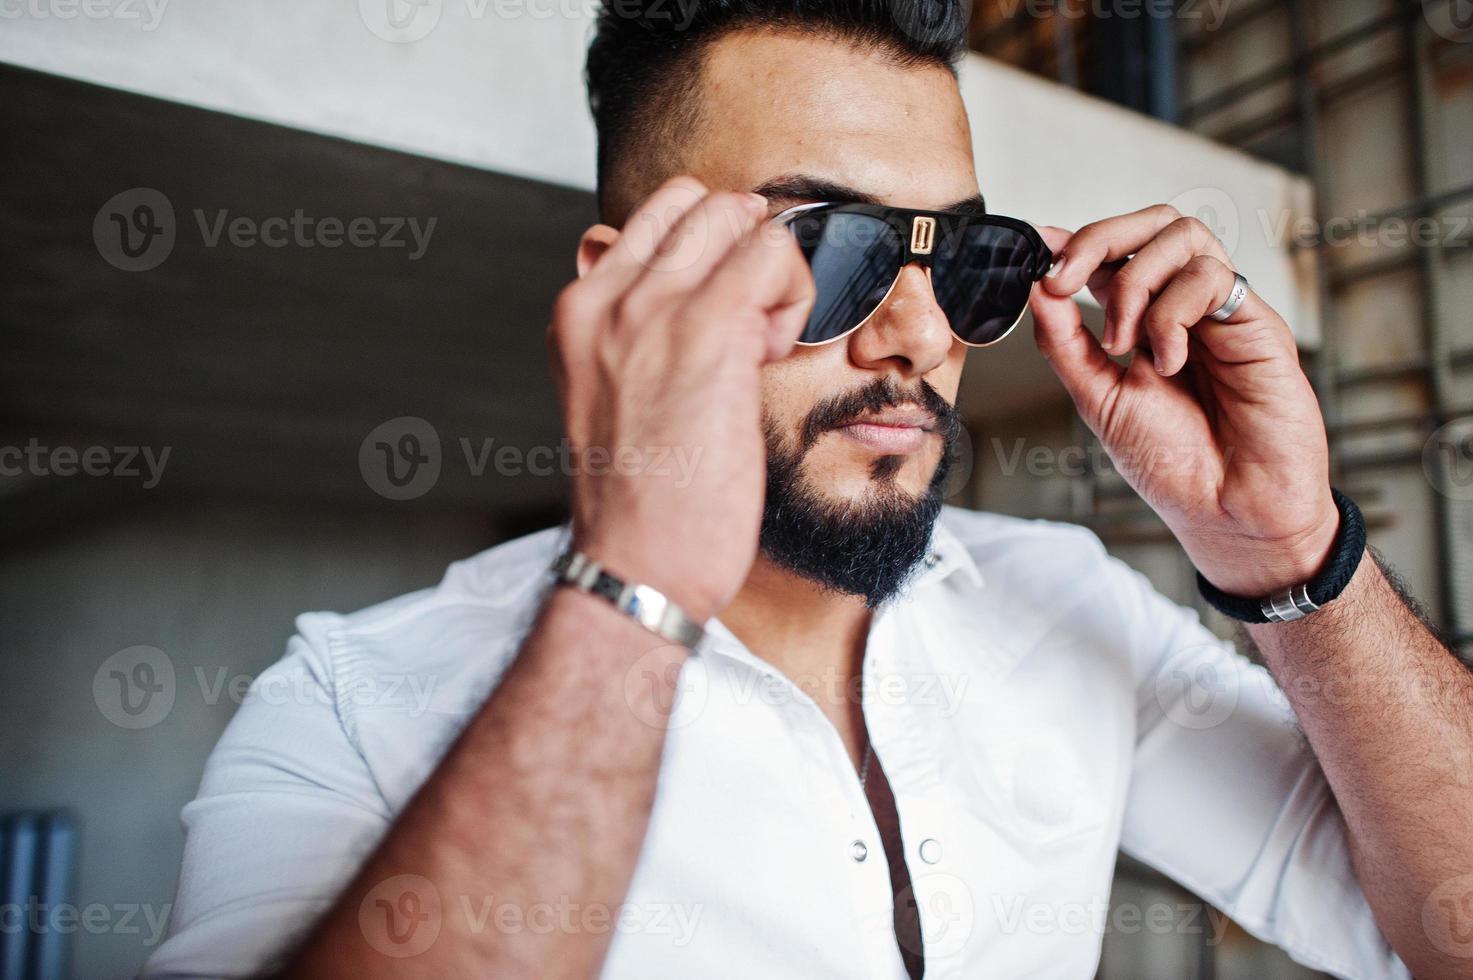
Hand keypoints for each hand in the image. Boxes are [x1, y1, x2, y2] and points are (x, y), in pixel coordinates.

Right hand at [548, 176, 814, 620]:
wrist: (637, 563)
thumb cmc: (641, 500)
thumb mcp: (611, 397)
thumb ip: (633, 334)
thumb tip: (682, 291)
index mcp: (580, 309)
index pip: (654, 219)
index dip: (707, 256)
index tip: (722, 319)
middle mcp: (609, 296)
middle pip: (699, 204)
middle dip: (743, 253)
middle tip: (752, 326)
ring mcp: (656, 307)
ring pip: (739, 217)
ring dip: (772, 271)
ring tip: (763, 341)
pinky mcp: (711, 329)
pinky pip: (775, 252)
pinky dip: (795, 292)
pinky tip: (776, 351)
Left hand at [1030, 204, 1339, 596]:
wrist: (1228, 512)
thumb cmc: (1173, 463)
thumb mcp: (1099, 398)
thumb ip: (1067, 344)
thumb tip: (1038, 287)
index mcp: (1145, 319)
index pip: (1114, 253)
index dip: (1073, 241)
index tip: (1032, 249)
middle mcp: (1186, 305)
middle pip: (1152, 222)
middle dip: (1098, 238)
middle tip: (1064, 280)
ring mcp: (1223, 310)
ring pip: (1181, 235)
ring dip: (1134, 283)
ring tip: (1125, 344)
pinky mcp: (1258, 322)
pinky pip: (1210, 276)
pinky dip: (1172, 314)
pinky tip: (1170, 361)